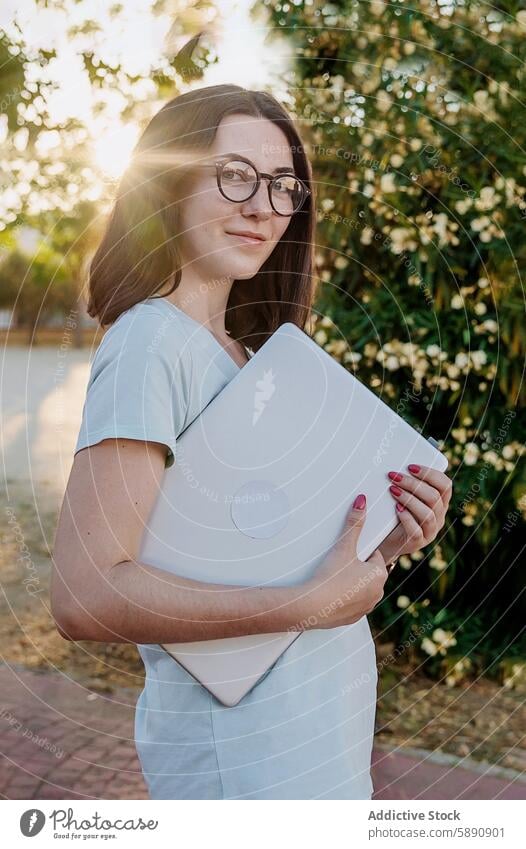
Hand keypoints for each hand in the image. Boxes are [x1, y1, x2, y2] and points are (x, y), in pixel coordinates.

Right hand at [302, 493, 387, 628]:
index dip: (361, 552)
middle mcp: (377, 593)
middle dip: (357, 567)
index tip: (349, 552)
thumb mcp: (343, 546)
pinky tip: (331, 594)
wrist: (312, 606)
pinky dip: (344, 599)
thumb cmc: (331, 576)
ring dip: (352, 584)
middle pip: (369, 573)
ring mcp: (366, 608)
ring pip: (361, 589)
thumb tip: (362, 501)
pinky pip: (352, 605)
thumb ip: (354, 523)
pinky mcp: (353, 619)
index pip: (376, 556)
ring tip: (334, 578)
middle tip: (339, 563)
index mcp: (379, 575)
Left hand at [378, 464, 452, 566]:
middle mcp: (439, 516)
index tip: (410, 467)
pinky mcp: (418, 542)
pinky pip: (416, 531)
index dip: (430, 474)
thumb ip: (406, 483)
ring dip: (409, 499)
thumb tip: (394, 465)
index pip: (445, 485)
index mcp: (440, 502)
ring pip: (427, 514)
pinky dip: (406, 518)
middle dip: (413, 484)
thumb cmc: (394, 512)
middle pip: (434, 497)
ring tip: (392, 490)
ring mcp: (430, 531)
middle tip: (394, 476)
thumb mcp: (404, 495)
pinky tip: (396, 509)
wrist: (386, 539)